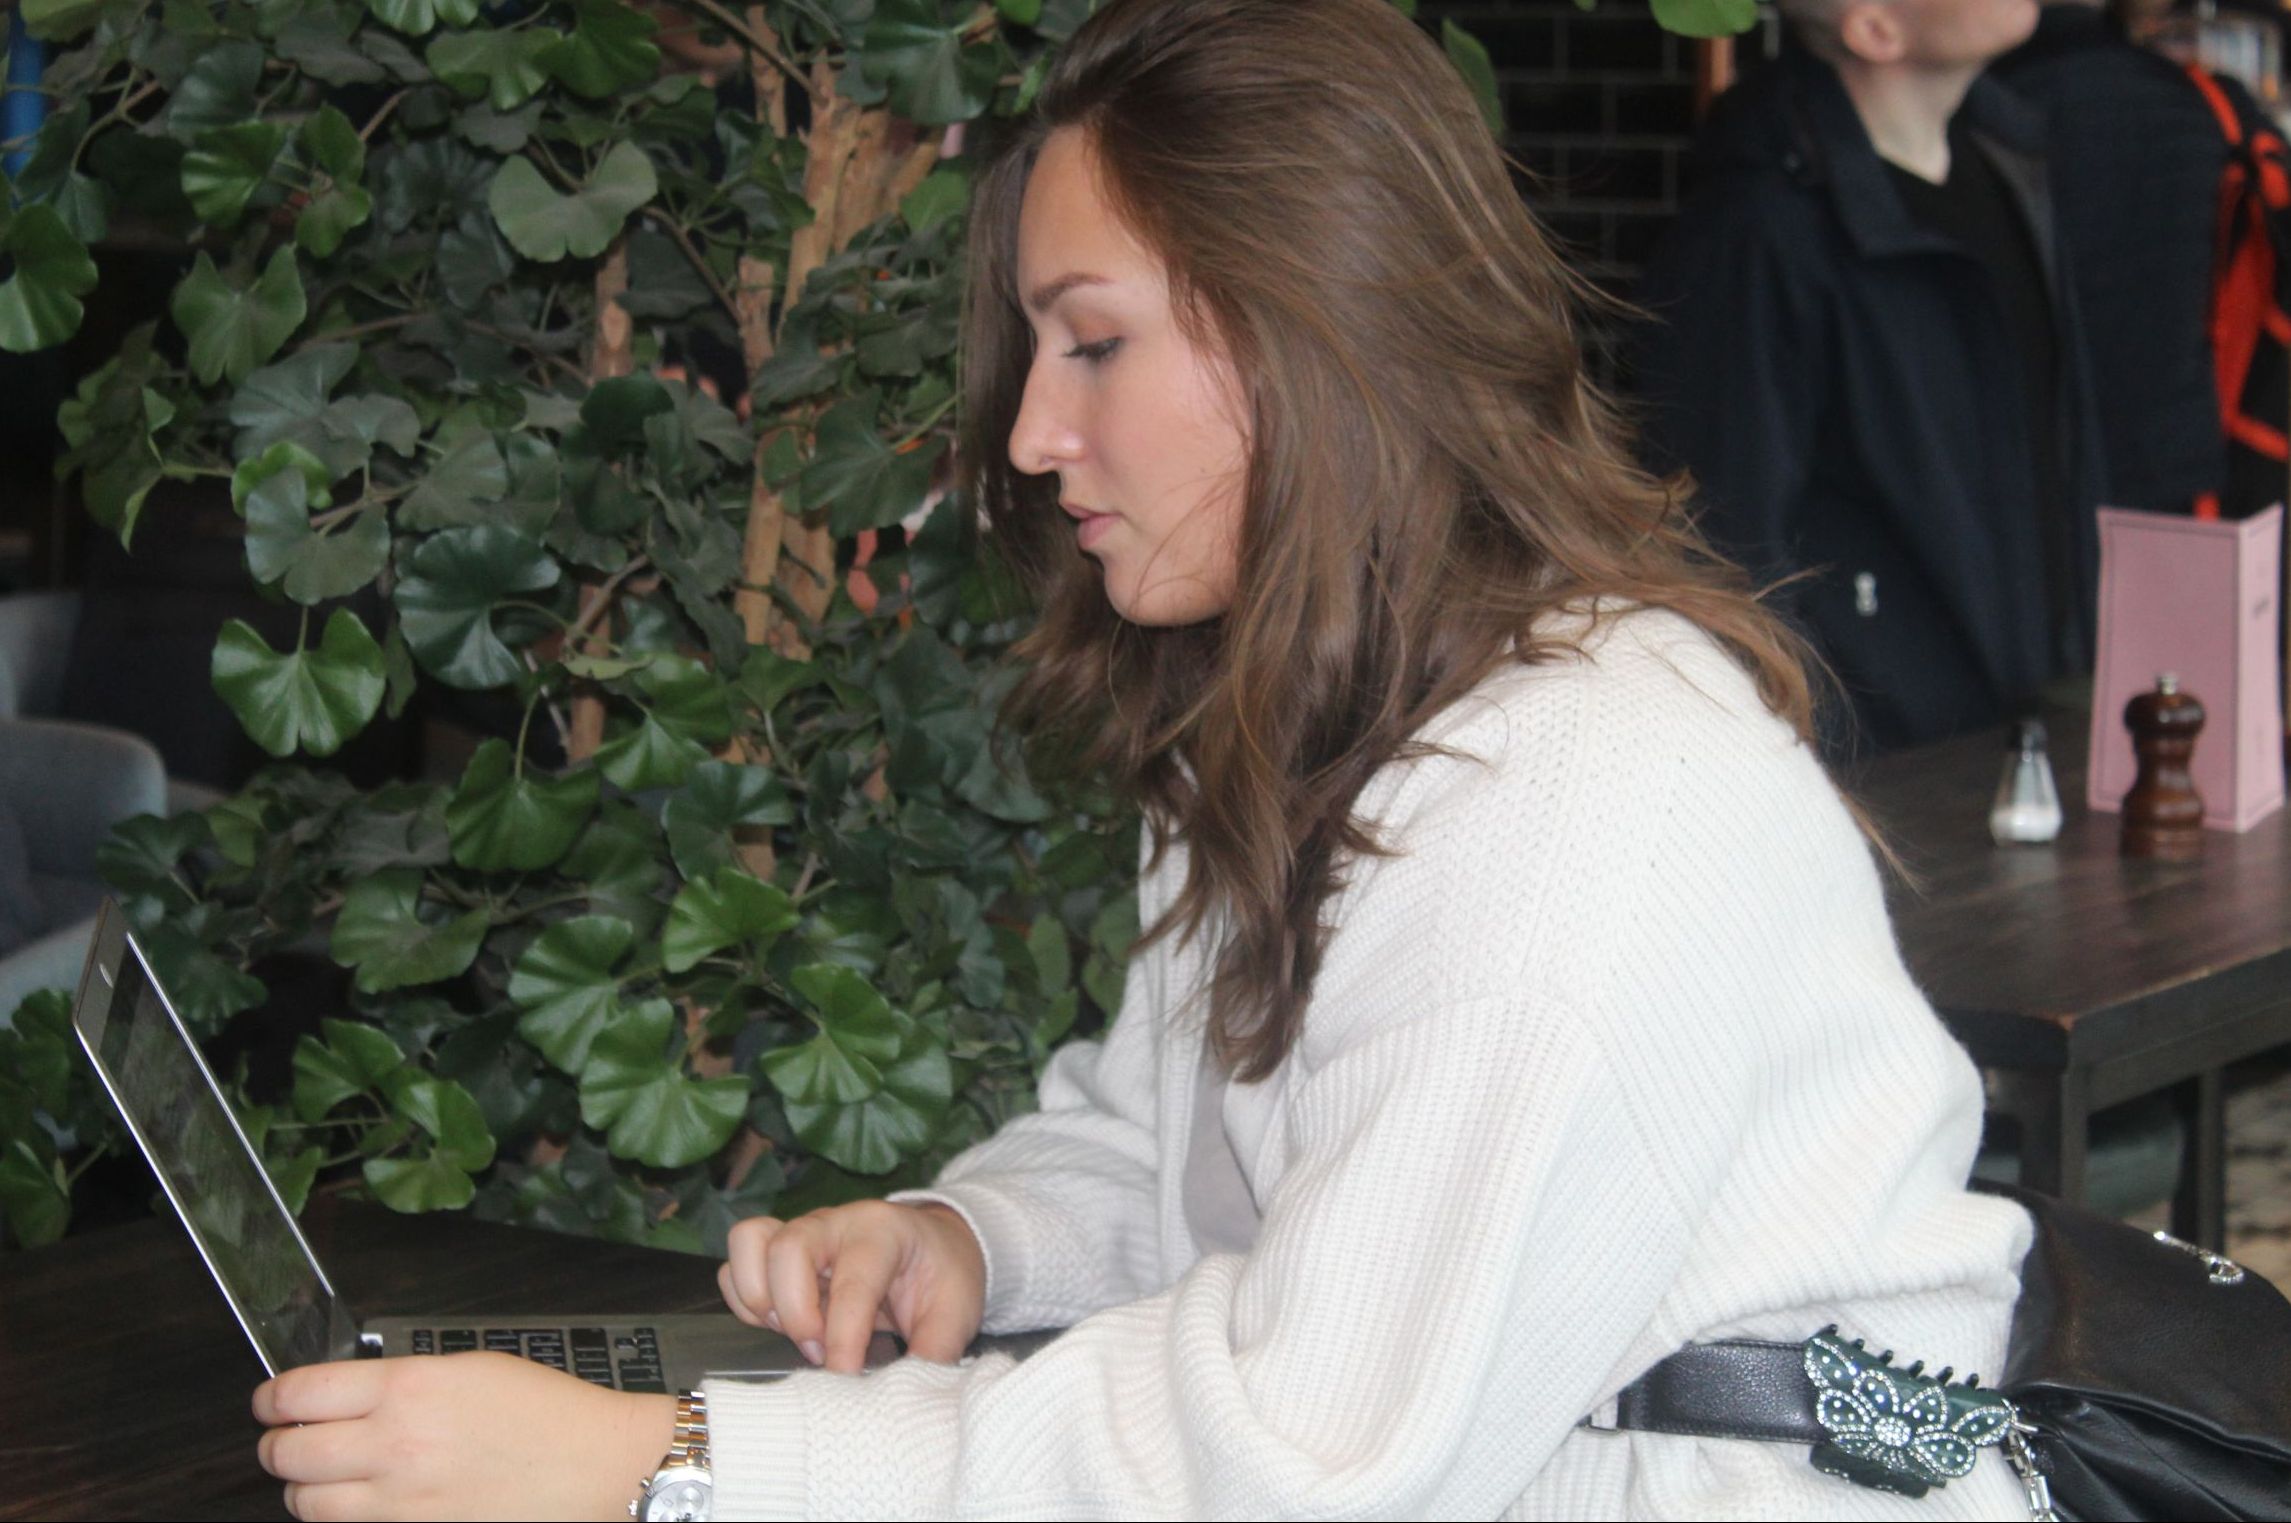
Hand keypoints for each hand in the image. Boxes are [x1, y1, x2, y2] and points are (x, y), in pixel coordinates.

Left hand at [253, 1353, 674, 1520]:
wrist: (598, 1466)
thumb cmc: (549, 1413)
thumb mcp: (471, 1369)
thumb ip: (403, 1382)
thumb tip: (348, 1396)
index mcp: (410, 1386)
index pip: (301, 1393)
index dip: (272, 1396)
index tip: (269, 1400)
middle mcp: (395, 1442)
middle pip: (288, 1451)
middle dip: (276, 1443)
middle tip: (282, 1438)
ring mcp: (401, 1498)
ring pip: (305, 1501)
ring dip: (300, 1487)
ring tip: (314, 1476)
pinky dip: (337, 1516)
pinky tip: (354, 1503)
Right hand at [719, 1200, 984, 1373]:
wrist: (935, 1245)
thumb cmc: (943, 1274)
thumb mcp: (957, 1312)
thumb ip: (933, 1353)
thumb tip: (903, 1398)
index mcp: (883, 1231)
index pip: (853, 1283)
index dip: (844, 1338)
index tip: (846, 1378)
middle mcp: (835, 1222)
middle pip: (787, 1248)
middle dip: (795, 1313)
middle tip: (818, 1351)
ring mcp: (802, 1232)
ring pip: (750, 1243)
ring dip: (760, 1299)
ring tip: (792, 1332)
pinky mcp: (777, 1251)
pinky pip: (736, 1266)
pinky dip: (745, 1301)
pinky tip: (778, 1325)